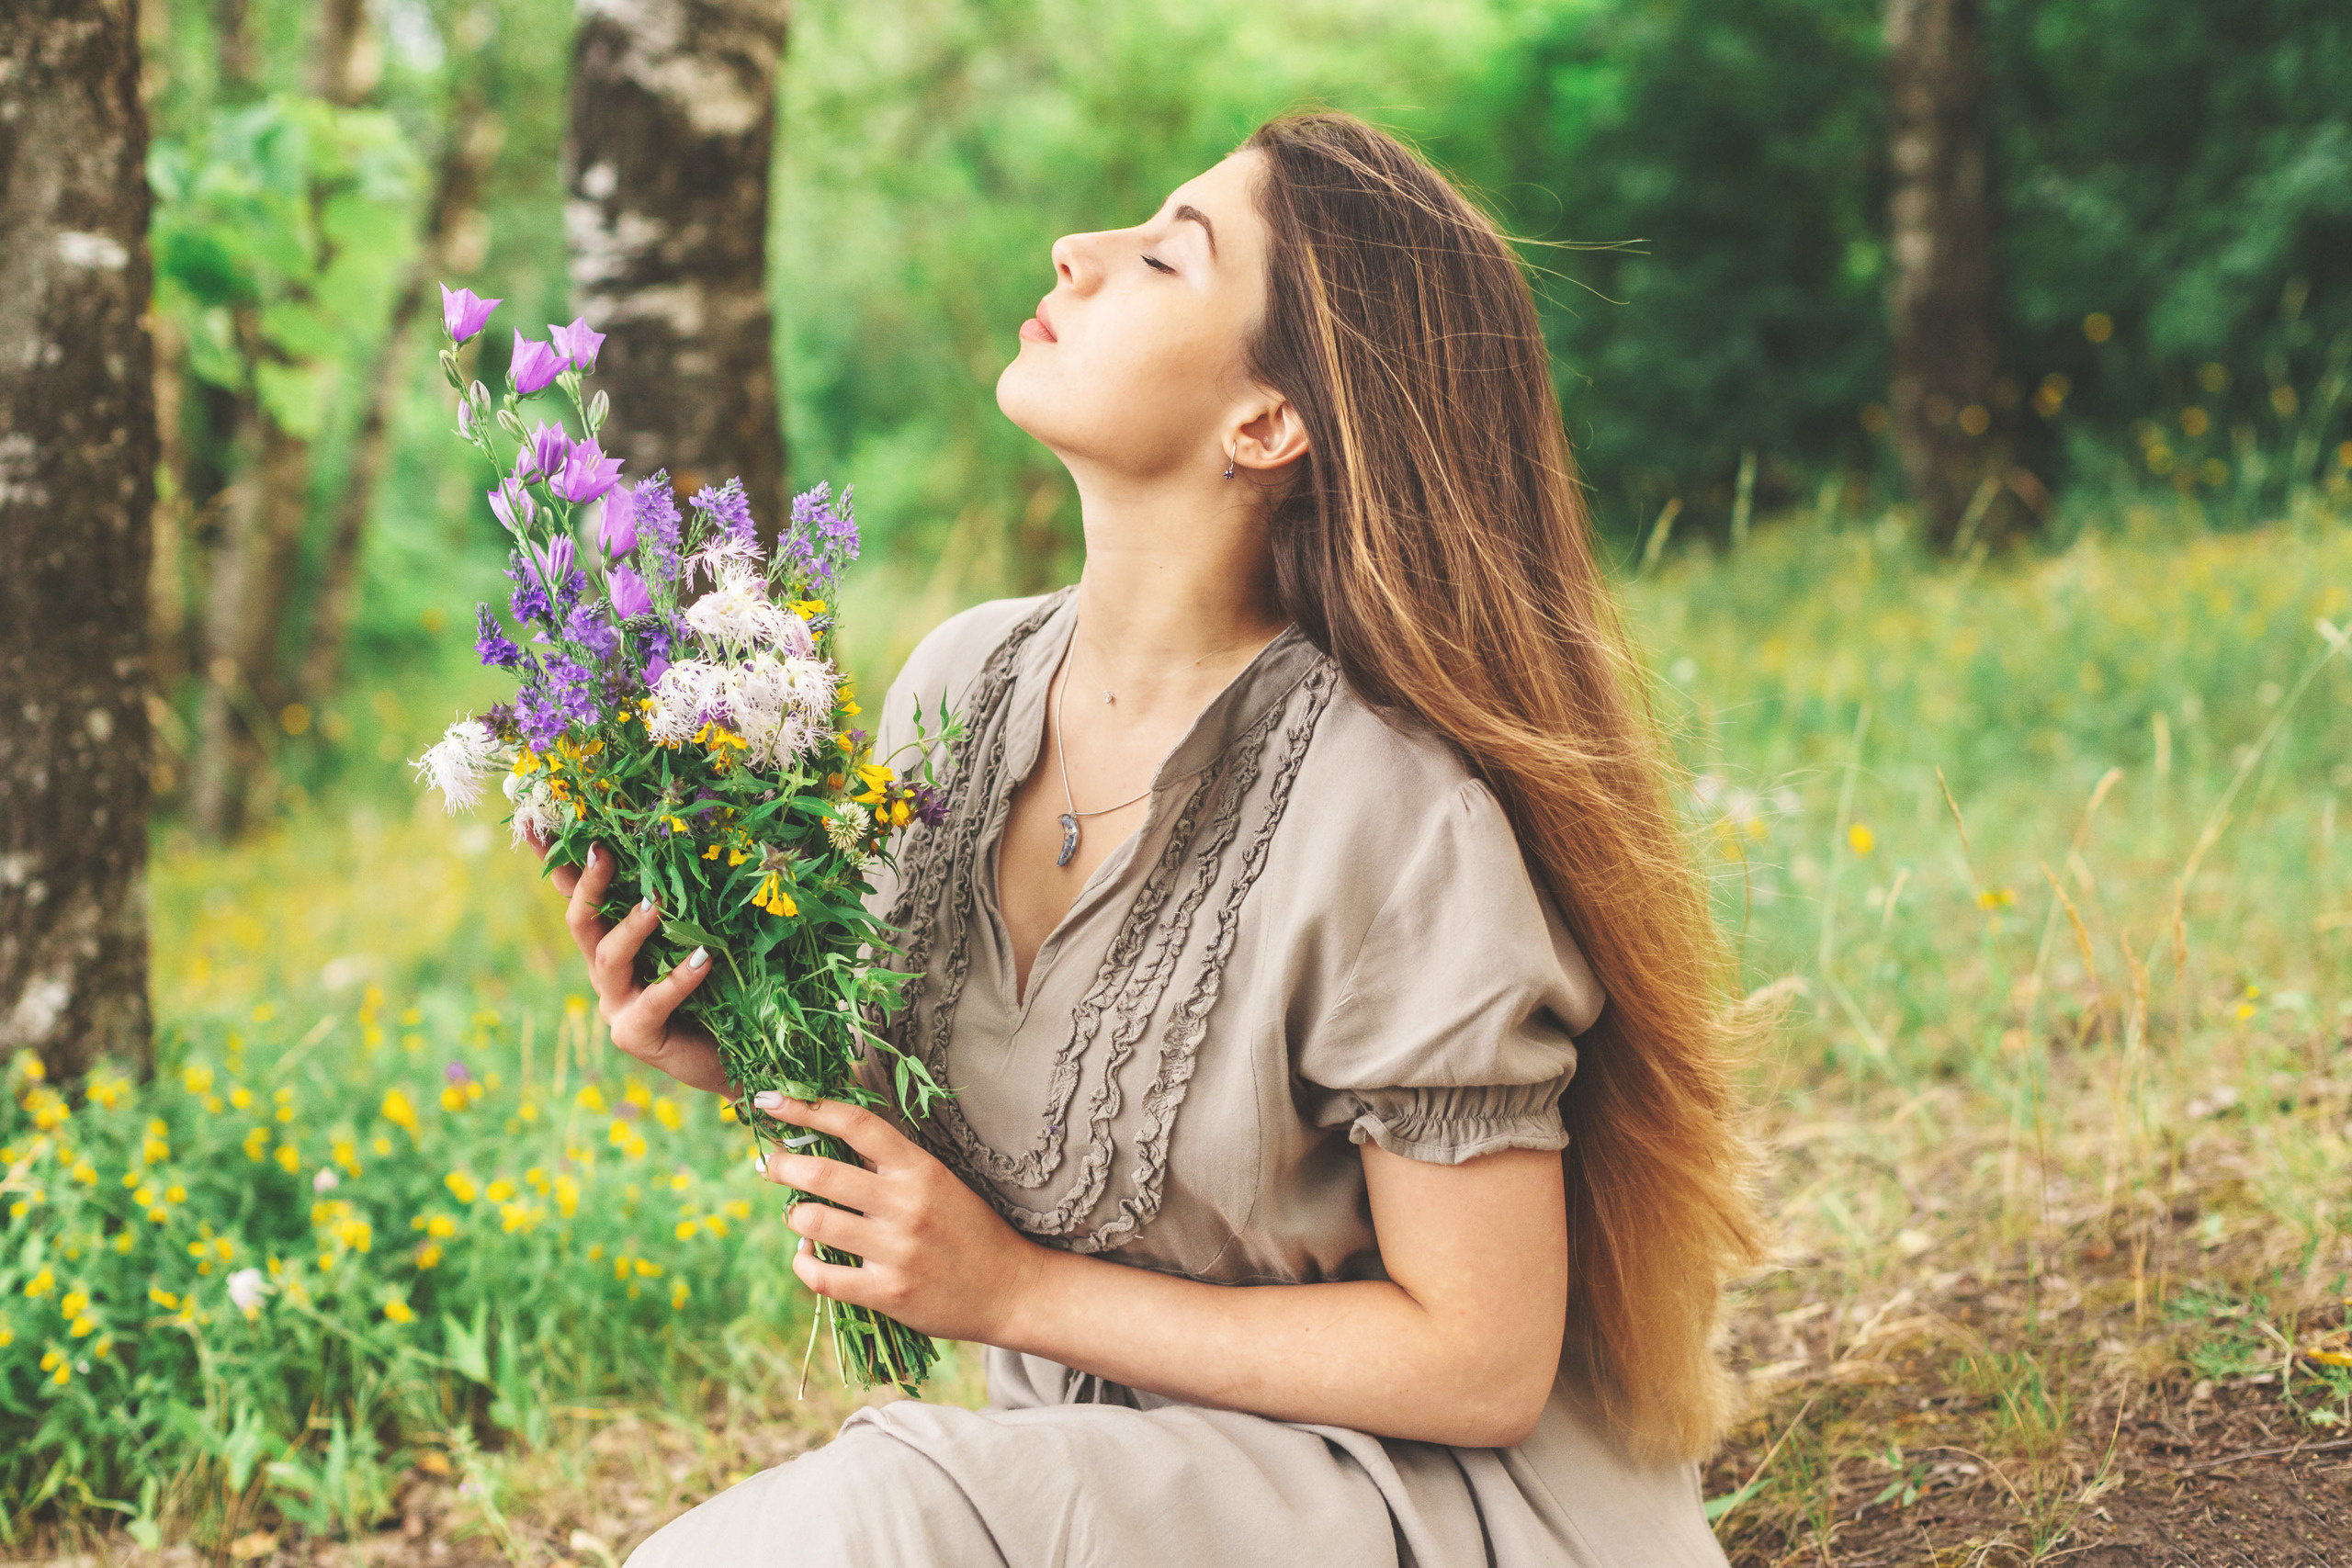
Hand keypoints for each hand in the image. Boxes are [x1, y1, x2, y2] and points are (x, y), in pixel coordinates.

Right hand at [526, 827, 731, 1096]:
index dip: (554, 860)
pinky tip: (704, 958)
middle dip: (587, 886)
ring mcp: (615, 1005)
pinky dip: (679, 978)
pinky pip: (654, 1001)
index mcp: (611, 943)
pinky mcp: (635, 1035)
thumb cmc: (717, 989)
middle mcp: (604, 972)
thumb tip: (691, 843)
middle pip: (580, 922)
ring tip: (654, 903)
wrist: (733, 1056)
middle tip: (604, 852)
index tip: (533, 820)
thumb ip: (682, 903)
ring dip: (630, 928)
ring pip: (609, 959)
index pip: (575, 895)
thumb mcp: (694, 937)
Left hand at [753, 1091, 1045, 1344]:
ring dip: (794, 1216)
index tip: (773, 1101)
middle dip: (782, 1165)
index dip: (808, 1109)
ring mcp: (895, 1250)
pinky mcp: (887, 1293)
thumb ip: (892, 1165)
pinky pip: (822, 1277)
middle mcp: (905, 1204)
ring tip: (796, 1215)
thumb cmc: (971, 1230)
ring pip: (814, 1223)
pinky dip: (803, 1264)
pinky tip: (806, 1257)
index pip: (856, 1124)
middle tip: (768, 1163)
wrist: (1011, 1289)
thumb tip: (833, 1140)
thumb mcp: (941, 1183)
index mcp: (920, 1169)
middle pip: (822, 1173)